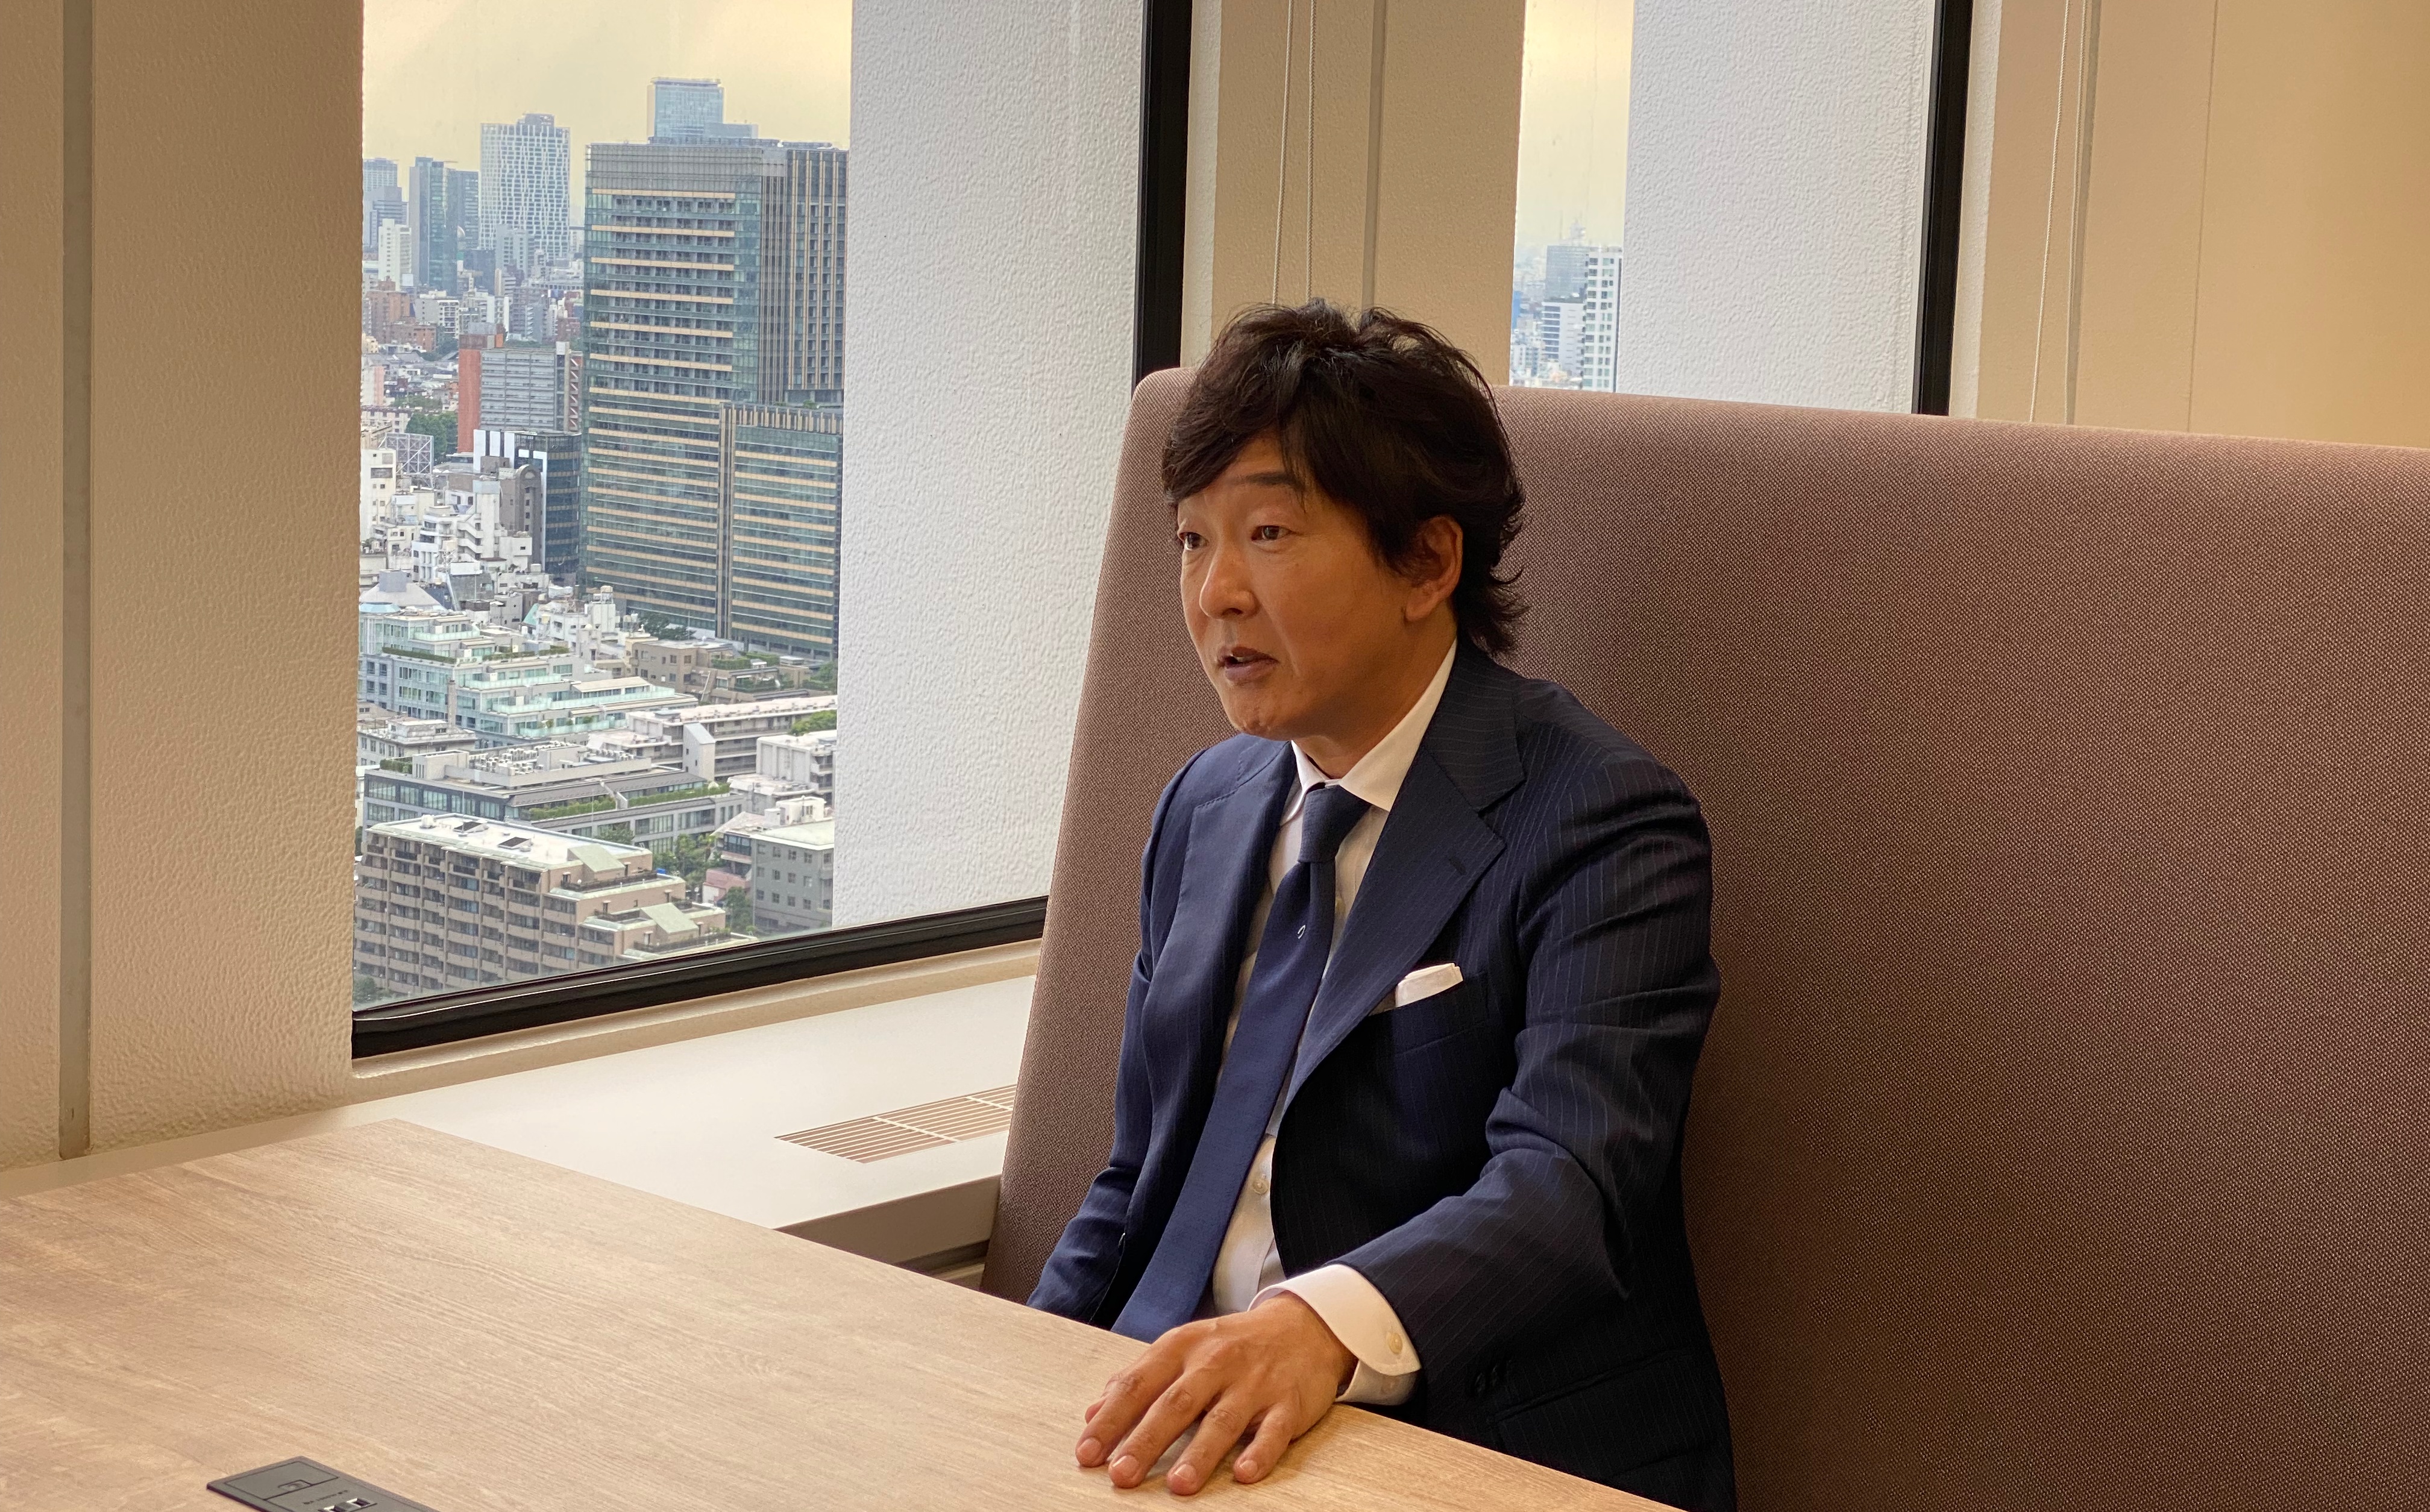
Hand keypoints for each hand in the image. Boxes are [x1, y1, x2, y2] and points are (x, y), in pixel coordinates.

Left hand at [1075, 1292, 1355, 1494]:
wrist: (1302, 1325)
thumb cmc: (1231, 1344)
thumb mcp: (1182, 1349)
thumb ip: (1139, 1379)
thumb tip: (1092, 1413)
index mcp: (1182, 1347)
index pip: (1138, 1384)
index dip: (1110, 1420)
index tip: (1086, 1453)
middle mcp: (1216, 1362)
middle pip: (1176, 1403)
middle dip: (1146, 1441)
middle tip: (1121, 1475)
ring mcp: (1254, 1382)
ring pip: (1223, 1420)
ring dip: (1200, 1453)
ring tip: (1179, 1485)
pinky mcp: (1289, 1402)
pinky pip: (1274, 1430)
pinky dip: (1260, 1452)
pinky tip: (1244, 1474)